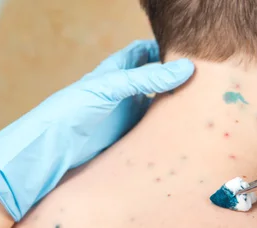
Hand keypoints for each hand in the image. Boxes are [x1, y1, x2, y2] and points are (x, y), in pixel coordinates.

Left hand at [0, 40, 193, 220]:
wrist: (52, 150)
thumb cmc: (71, 109)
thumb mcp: (110, 88)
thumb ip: (146, 78)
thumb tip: (185, 69)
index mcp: (114, 72)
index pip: (142, 53)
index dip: (162, 48)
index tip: (188, 49)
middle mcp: (123, 92)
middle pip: (154, 79)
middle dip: (174, 77)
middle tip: (204, 76)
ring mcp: (126, 116)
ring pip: (157, 106)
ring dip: (174, 105)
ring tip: (202, 102)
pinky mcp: (128, 139)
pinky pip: (152, 130)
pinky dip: (167, 128)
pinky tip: (185, 129)